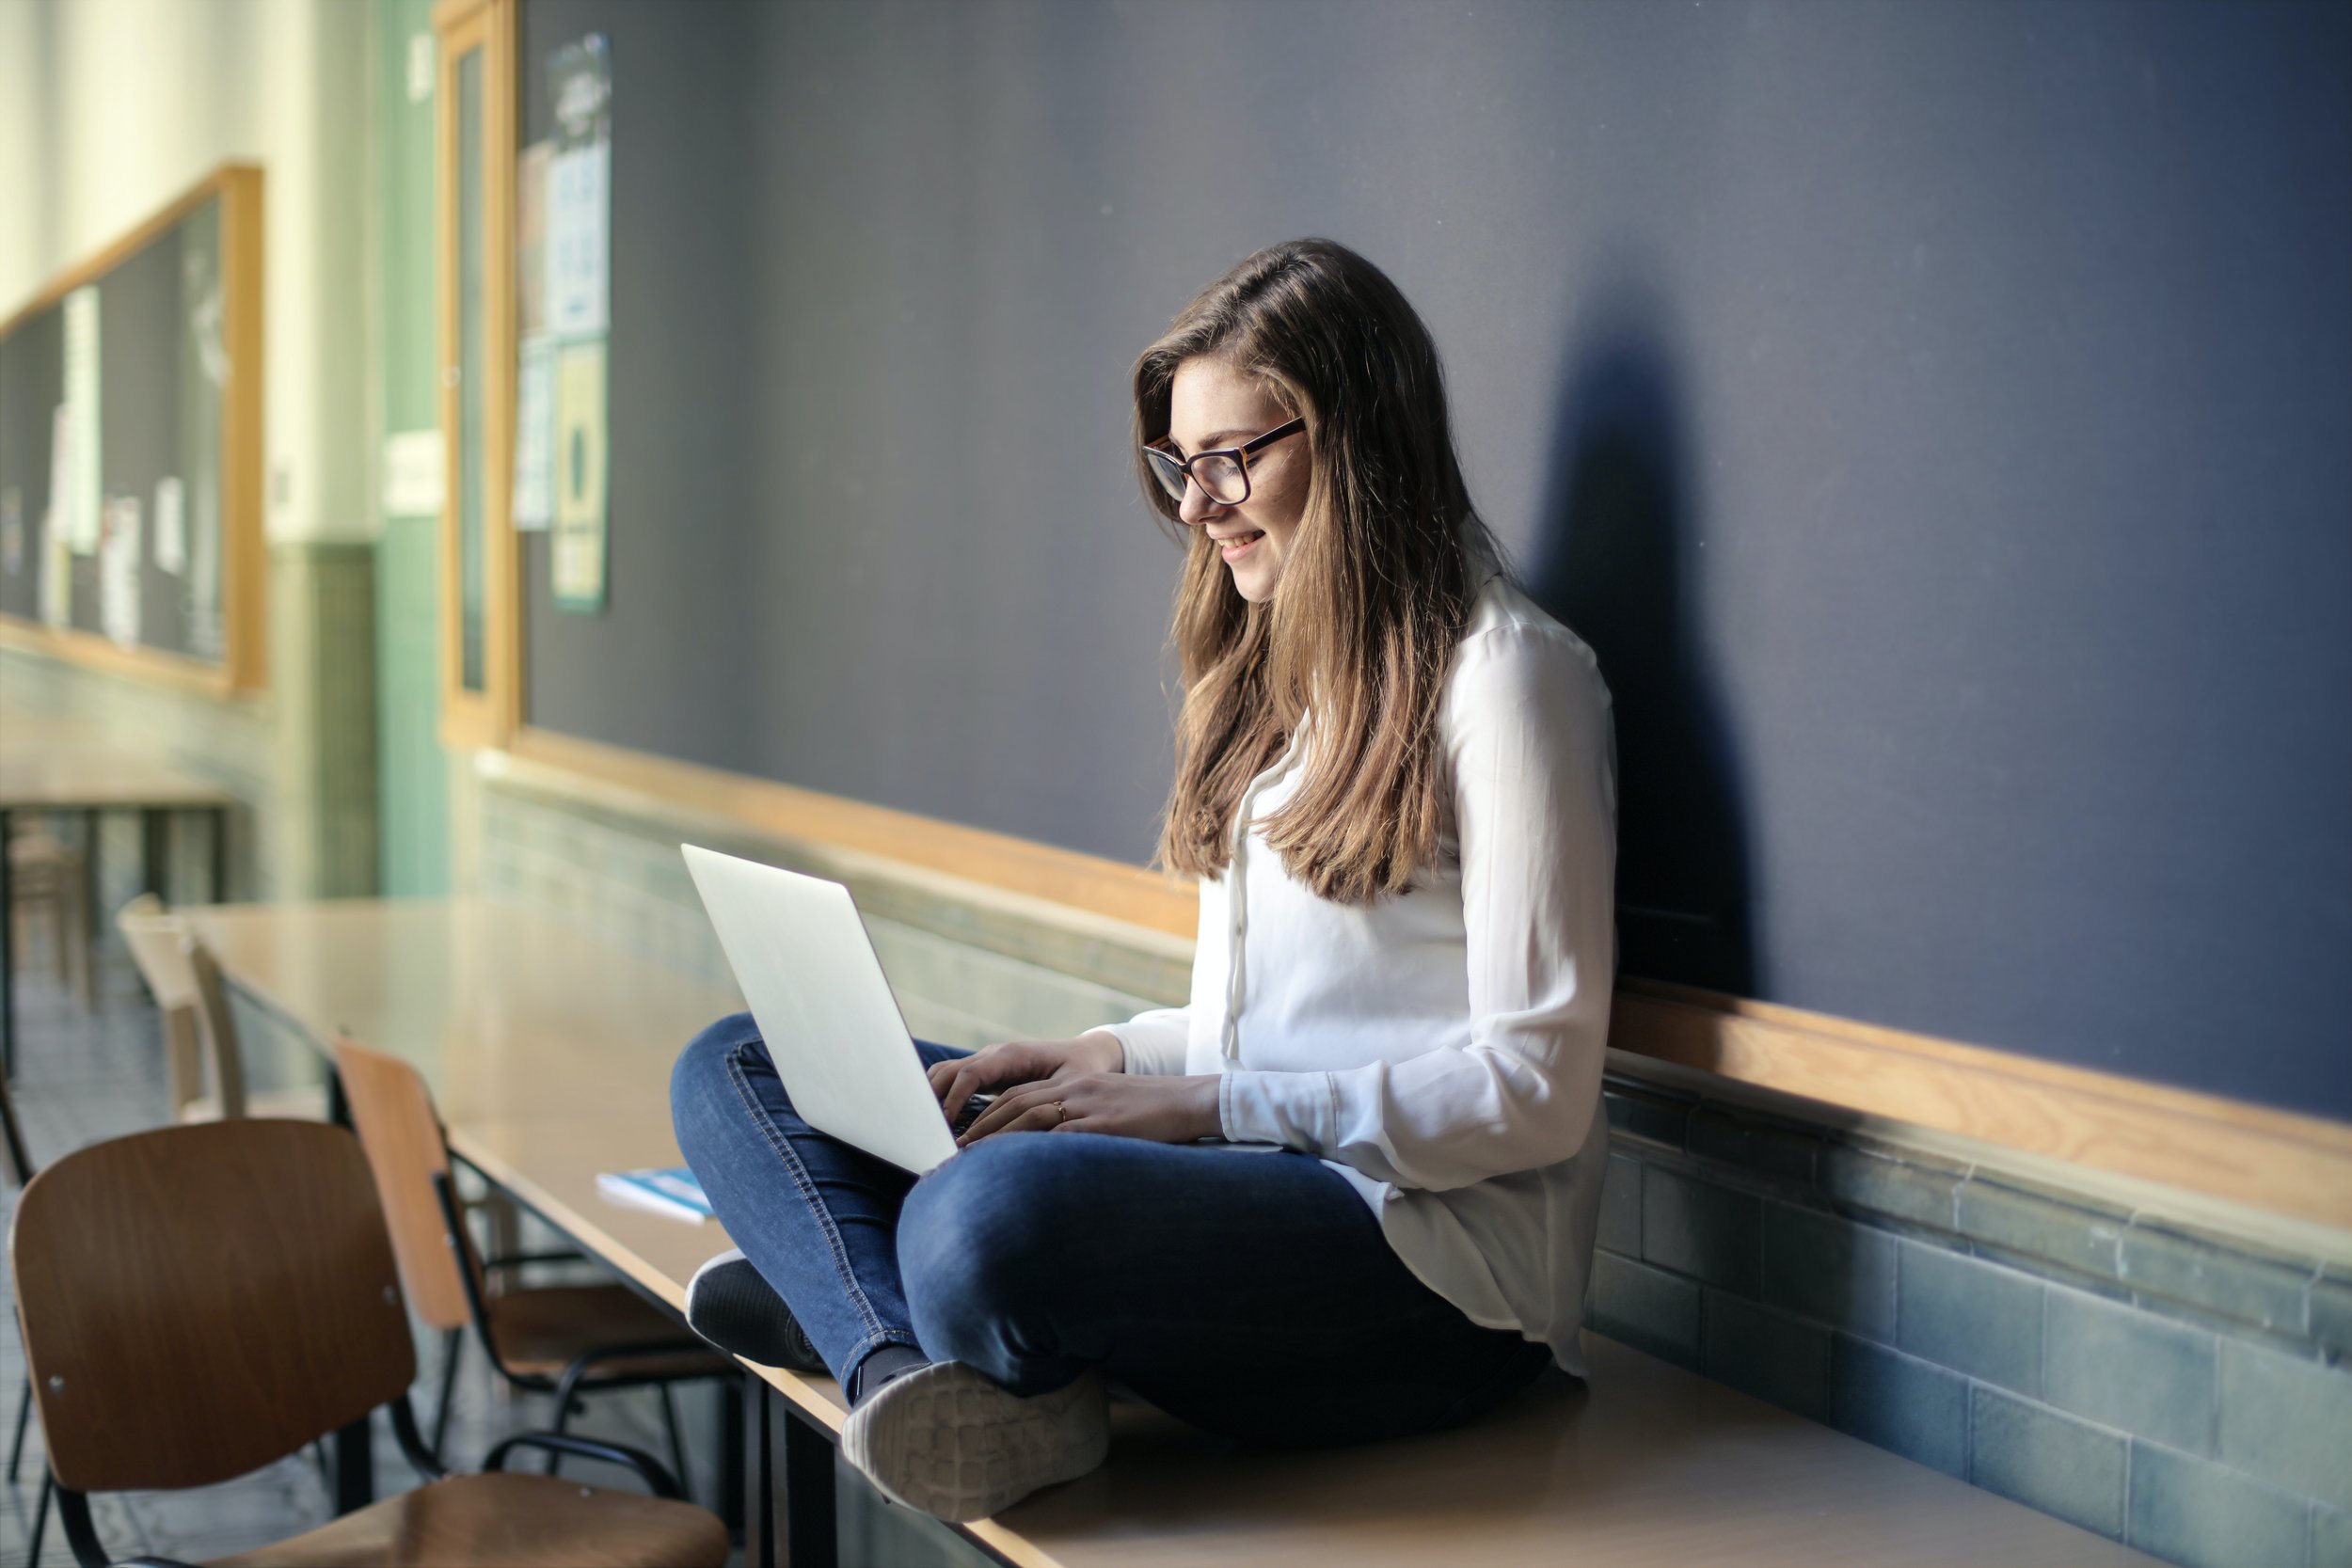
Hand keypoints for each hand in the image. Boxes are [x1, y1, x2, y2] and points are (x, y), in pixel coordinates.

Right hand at [927, 1032, 1124, 1126]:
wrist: (1086, 1054)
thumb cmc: (1083, 1070)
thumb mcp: (1073, 1086)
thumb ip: (1052, 1104)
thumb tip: (1031, 1134)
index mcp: (1013, 1055)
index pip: (971, 1073)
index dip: (954, 1099)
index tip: (945, 1125)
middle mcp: (995, 1055)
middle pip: (948, 1071)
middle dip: (932, 1099)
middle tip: (925, 1132)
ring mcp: (987, 1062)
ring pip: (945, 1074)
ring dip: (932, 1099)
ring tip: (926, 1131)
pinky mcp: (985, 1073)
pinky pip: (953, 1081)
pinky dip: (940, 1098)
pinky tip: (939, 1125)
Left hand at [955, 1073, 1221, 1146]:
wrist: (1193, 1101)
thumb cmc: (1154, 1116)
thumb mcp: (1110, 1115)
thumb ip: (1079, 1128)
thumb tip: (1049, 1157)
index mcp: (1074, 1084)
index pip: (1017, 1096)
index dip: (985, 1116)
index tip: (960, 1137)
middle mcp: (1074, 1089)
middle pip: (1013, 1103)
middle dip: (977, 1127)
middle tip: (948, 1151)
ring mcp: (1087, 1104)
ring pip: (1027, 1115)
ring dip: (992, 1138)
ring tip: (965, 1158)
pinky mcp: (1103, 1123)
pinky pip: (1058, 1135)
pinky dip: (1029, 1149)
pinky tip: (1009, 1164)